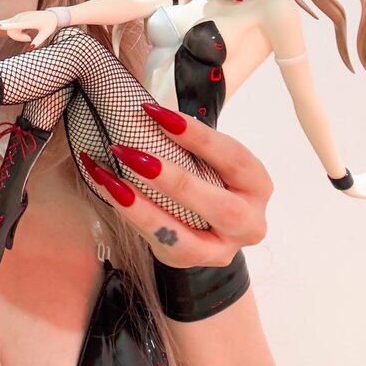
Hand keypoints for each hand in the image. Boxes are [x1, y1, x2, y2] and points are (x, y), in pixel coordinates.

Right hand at [0, 9, 57, 46]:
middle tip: (29, 39)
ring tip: (28, 35)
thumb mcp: (46, 34)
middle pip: (11, 30)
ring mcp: (18, 16)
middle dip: (17, 38)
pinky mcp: (17, 17)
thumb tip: (31, 48)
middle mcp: (21, 17)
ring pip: (10, 28)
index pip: (14, 24)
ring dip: (17, 35)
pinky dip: (0, 24)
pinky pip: (7, 22)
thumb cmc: (50, 25)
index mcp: (29, 21)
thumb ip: (39, 41)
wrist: (51, 15)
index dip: (4, 25)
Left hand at [80, 104, 271, 267]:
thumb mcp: (208, 156)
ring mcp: (223, 248)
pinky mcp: (192, 261)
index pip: (232, 157)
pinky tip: (109, 192)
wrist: (208, 221)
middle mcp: (249, 221)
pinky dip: (132, 217)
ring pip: (187, 237)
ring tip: (110, 179)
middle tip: (131, 154)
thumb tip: (144, 104)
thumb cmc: (206, 175)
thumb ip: (187, 136)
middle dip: (173, 179)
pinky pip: (161, 244)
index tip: (154, 112)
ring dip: (143, 207)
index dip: (195, 135)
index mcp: (257, 184)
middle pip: (219, 205)